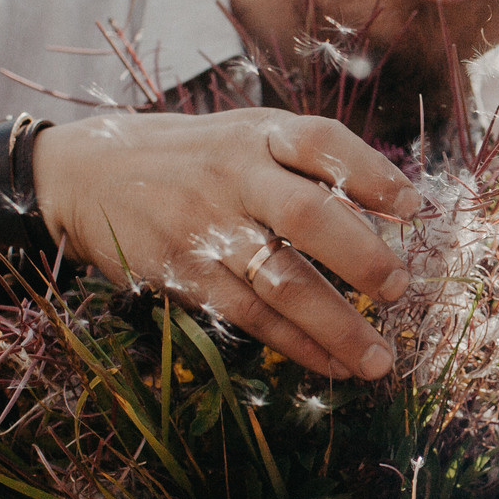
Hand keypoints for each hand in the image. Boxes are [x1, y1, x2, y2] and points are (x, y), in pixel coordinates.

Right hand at [32, 109, 421, 379]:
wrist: (84, 176)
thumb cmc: (188, 158)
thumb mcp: (242, 135)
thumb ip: (304, 160)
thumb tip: (390, 207)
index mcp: (257, 134)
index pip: (322, 142)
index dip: (373, 173)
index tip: (413, 210)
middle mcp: (234, 176)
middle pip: (309, 215)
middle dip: (363, 258)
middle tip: (399, 290)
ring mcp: (207, 228)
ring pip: (282, 282)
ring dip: (338, 326)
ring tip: (379, 360)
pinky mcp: (185, 274)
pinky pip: (249, 317)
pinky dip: (296, 345)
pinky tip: (332, 365)